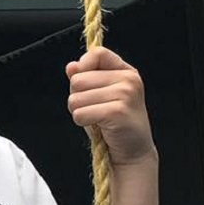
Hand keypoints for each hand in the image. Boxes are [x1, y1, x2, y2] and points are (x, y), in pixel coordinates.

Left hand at [67, 47, 154, 165]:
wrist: (132, 150)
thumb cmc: (112, 122)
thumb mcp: (98, 96)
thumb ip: (86, 78)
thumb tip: (71, 66)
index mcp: (125, 71)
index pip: (97, 53)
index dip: (83, 68)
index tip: (87, 86)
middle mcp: (128, 79)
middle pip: (78, 79)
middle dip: (77, 97)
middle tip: (94, 109)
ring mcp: (125, 95)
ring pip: (75, 98)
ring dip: (79, 111)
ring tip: (97, 118)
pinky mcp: (117, 112)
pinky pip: (80, 113)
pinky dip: (82, 122)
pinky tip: (99, 126)